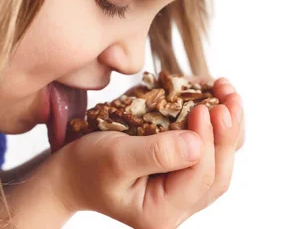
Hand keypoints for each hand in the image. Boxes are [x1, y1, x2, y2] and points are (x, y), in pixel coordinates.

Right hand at [42, 77, 243, 228]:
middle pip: (218, 171)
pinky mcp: (182, 170)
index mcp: (161, 211)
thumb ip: (156, 153)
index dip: (207, 139)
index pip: (199, 176)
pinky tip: (215, 96)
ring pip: (220, 160)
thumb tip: (198, 143)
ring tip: (227, 90)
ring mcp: (183, 189)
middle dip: (227, 131)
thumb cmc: (86, 164)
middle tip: (227, 97)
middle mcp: (178, 205)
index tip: (203, 106)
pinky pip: (208, 148)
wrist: (72, 170)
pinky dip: (215, 123)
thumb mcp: (115, 157)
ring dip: (229, 125)